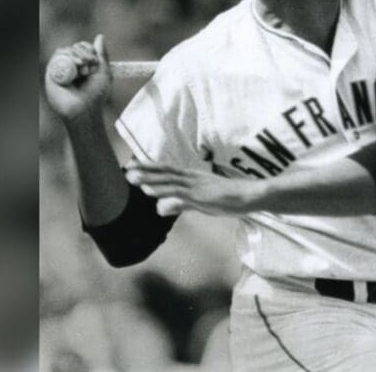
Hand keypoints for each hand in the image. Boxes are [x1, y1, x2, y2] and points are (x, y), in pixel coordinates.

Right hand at [45, 34, 112, 122]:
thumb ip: (102, 54)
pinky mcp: (52, 74)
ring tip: (84, 67)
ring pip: (65, 50)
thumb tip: (100, 36)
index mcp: (82, 65)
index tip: (95, 59)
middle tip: (90, 64)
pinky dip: (67, 58)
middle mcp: (70, 66)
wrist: (85, 110)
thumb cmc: (95, 95)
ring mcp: (61, 70)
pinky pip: (56, 58)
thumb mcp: (104, 72)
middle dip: (84, 52)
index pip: (82, 47)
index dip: (88, 48)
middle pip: (73, 47)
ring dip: (76, 54)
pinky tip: (76, 66)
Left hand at [125, 162, 261, 216]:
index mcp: (192, 177)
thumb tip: (160, 208)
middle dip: (146, 171)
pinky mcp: (202, 196)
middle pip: (165, 172)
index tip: (132, 167)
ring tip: (134, 179)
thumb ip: (180, 204)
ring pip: (170, 181)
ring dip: (151, 180)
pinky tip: (153, 194)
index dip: (149, 169)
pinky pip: (181, 194)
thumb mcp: (199, 203)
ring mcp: (196, 186)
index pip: (167, 171)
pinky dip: (166, 193)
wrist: (249, 196)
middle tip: (126, 170)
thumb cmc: (228, 199)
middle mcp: (192, 178)